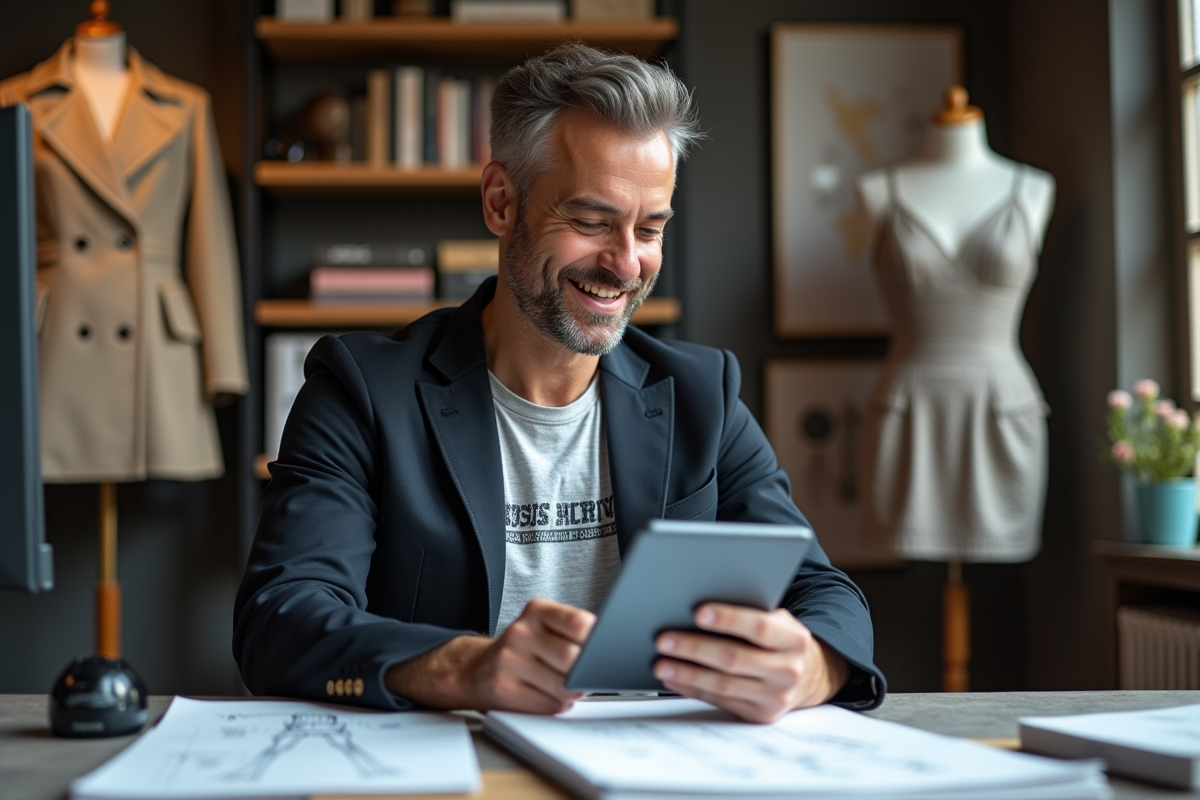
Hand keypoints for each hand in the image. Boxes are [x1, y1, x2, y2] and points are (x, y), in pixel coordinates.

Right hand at [385, 598, 594, 713]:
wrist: (474, 670)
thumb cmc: (522, 650)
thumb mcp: (545, 627)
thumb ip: (573, 632)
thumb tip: (606, 650)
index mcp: (537, 610)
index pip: (580, 623)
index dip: (595, 642)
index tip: (599, 650)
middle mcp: (521, 631)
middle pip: (573, 659)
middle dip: (583, 673)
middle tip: (581, 675)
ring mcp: (509, 660)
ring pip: (563, 686)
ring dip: (571, 693)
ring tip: (563, 686)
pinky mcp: (503, 689)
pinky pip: (548, 705)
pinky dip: (556, 705)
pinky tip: (546, 695)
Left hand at [654, 604, 849, 723]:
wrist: (808, 676)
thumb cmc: (780, 640)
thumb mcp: (777, 621)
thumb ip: (751, 614)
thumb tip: (699, 607)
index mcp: (794, 639)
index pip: (760, 627)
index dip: (728, 619)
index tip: (698, 612)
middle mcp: (788, 670)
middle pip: (734, 658)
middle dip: (694, 648)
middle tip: (664, 639)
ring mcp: (775, 697)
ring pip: (723, 684)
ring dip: (687, 673)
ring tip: (661, 662)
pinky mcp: (759, 715)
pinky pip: (719, 701)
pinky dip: (691, 688)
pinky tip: (673, 677)